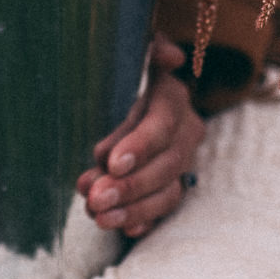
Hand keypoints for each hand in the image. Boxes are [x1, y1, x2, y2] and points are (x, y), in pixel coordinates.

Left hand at [76, 36, 204, 238]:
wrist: (122, 91)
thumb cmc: (122, 71)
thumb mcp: (132, 52)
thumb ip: (150, 49)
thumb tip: (172, 57)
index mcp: (173, 98)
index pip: (163, 124)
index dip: (140, 145)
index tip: (110, 162)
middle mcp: (184, 132)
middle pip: (167, 165)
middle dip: (131, 186)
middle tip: (95, 198)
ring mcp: (179, 162)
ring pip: (168, 192)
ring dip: (134, 209)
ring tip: (98, 217)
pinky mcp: (168, 185)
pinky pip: (162, 210)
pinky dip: (143, 221)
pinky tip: (121, 228)